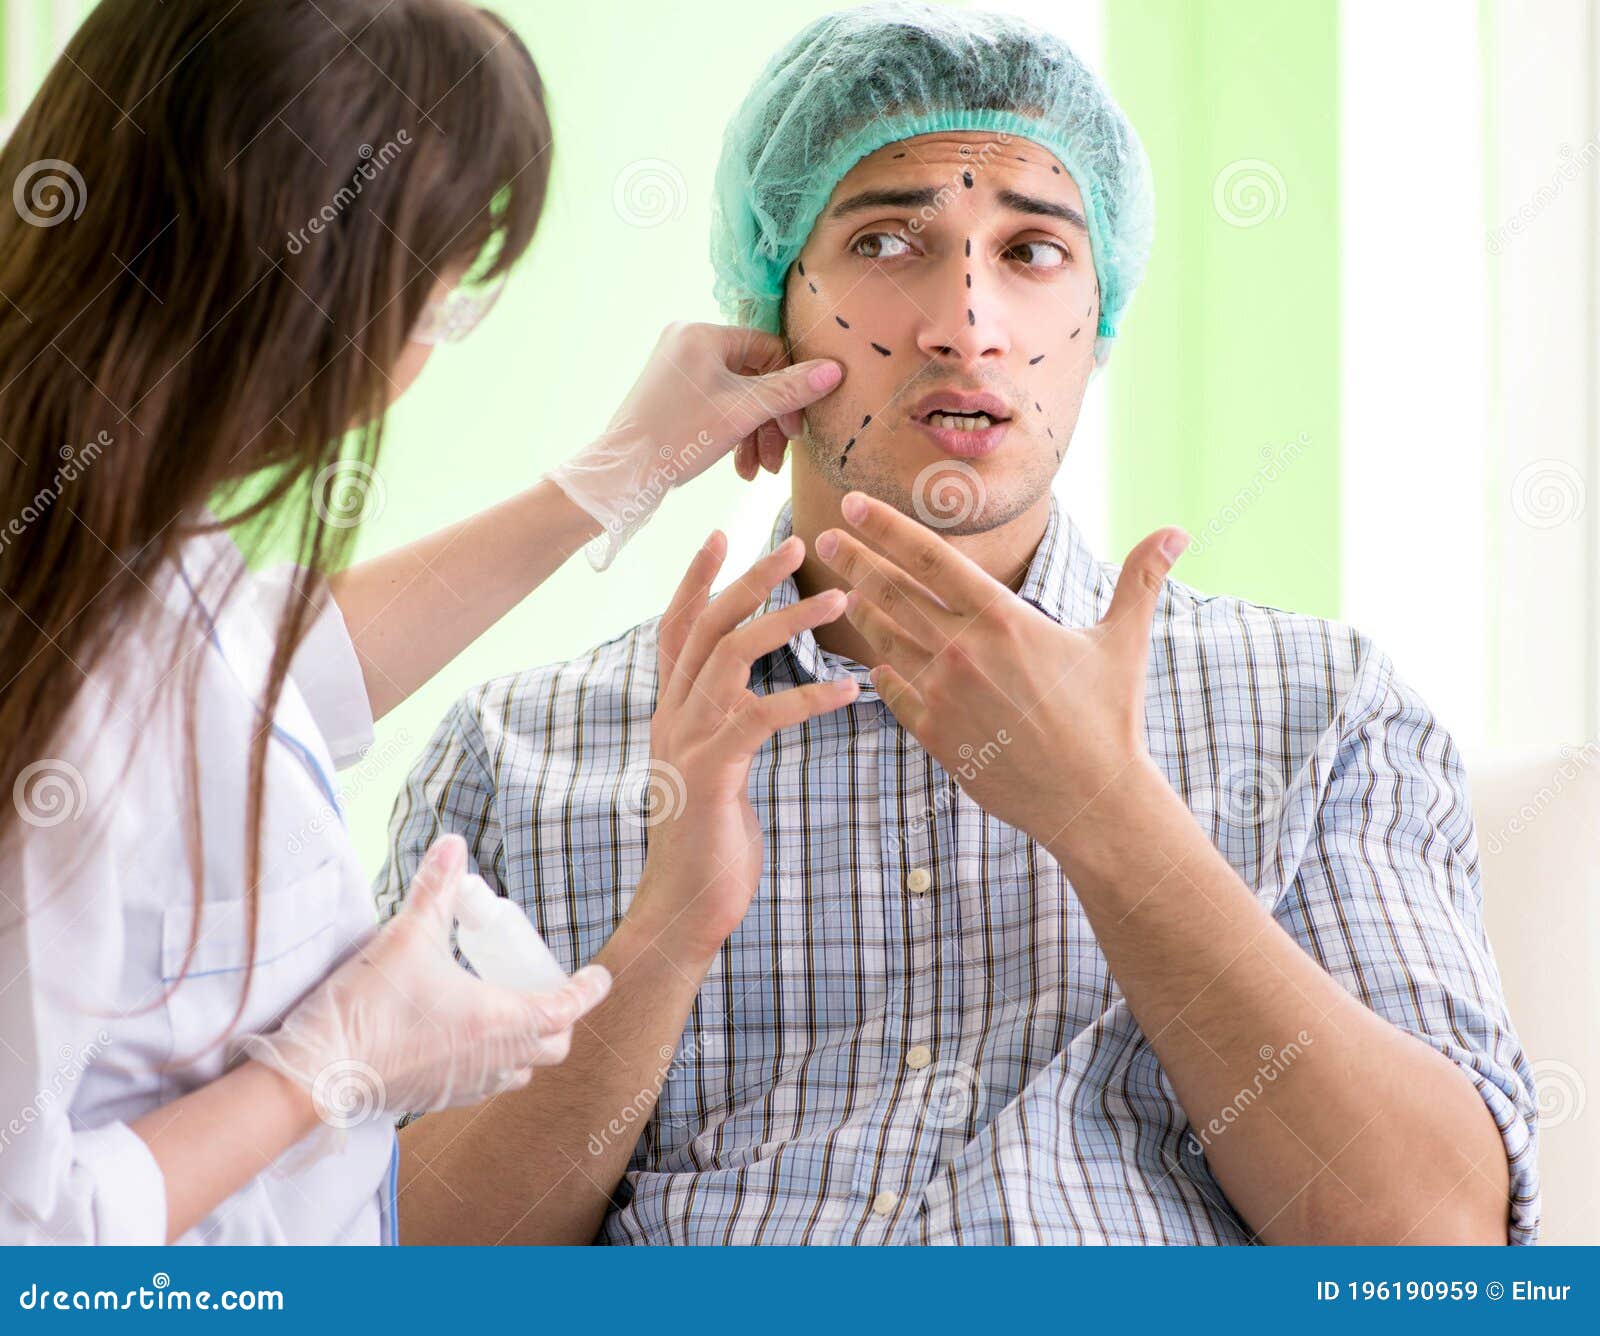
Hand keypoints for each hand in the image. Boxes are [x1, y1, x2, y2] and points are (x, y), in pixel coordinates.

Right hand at [240, 835, 610, 1147]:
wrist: (317, 1072)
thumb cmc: (367, 1006)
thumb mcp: (405, 936)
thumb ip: (435, 889)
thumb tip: (454, 845)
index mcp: (497, 1020)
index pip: (565, 1009)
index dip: (588, 991)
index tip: (599, 976)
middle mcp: (491, 1059)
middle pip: (552, 1044)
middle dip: (560, 1018)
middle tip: (549, 988)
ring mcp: (466, 1084)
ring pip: (521, 1069)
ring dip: (528, 1043)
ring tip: (512, 1009)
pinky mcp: (438, 1097)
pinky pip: (487, 1083)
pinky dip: (496, 1061)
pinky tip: (469, 1037)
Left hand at [546, 322, 842, 568]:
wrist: (622, 474)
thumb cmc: (679, 436)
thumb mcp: (743, 413)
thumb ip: (791, 390)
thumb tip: (835, 370)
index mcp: (702, 333)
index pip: (768, 350)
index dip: (789, 390)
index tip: (795, 430)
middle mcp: (687, 342)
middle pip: (752, 377)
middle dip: (769, 422)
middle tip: (779, 458)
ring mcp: (677, 368)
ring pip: (735, 397)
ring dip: (753, 434)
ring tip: (760, 471)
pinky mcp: (671, 394)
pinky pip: (715, 406)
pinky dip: (732, 434)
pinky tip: (740, 466)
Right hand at [625, 531, 857, 963]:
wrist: (687, 906)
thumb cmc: (713, 843)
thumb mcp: (715, 770)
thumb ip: (725, 729)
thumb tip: (749, 702)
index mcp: (672, 711)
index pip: (677, 628)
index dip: (695, 579)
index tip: (722, 534)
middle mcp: (672, 716)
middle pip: (706, 625)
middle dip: (750, 579)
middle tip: (796, 545)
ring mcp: (688, 741)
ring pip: (732, 656)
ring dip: (788, 622)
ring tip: (839, 602)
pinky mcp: (713, 771)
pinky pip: (763, 716)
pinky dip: (809, 697)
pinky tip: (851, 692)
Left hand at [815, 491, 1188, 854]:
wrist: (1090, 800)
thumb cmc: (1109, 718)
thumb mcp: (1123, 642)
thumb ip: (1140, 581)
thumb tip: (1179, 531)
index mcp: (1002, 618)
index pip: (928, 557)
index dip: (885, 527)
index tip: (852, 505)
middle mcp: (963, 650)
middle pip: (892, 592)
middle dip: (855, 560)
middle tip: (824, 537)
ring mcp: (942, 694)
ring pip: (886, 640)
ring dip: (862, 612)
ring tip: (844, 590)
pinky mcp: (934, 734)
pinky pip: (894, 692)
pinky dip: (882, 670)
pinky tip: (875, 659)